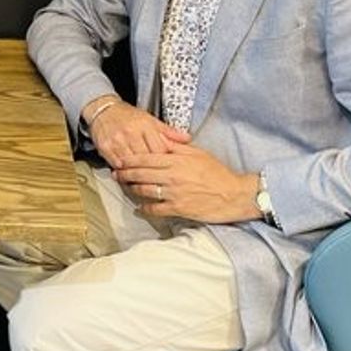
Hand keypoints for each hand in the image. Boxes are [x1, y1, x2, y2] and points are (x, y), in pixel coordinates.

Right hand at [88, 101, 189, 167]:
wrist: (104, 109)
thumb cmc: (128, 116)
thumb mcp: (150, 119)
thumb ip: (168, 131)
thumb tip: (187, 138)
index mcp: (146, 125)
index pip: (160, 149)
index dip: (165, 160)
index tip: (167, 167)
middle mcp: (131, 132)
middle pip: (146, 158)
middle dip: (152, 168)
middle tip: (158, 177)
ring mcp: (118, 140)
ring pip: (132, 163)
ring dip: (138, 173)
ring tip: (144, 180)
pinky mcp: (106, 147)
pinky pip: (117, 164)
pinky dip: (123, 171)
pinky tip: (128, 175)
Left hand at [113, 142, 258, 223]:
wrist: (234, 194)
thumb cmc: (218, 172)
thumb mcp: (198, 153)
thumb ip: (177, 147)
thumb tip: (160, 141)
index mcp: (176, 160)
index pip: (145, 158)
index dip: (130, 160)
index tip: (120, 160)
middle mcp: (172, 176)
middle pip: (141, 173)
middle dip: (125, 174)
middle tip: (116, 174)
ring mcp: (174, 193)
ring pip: (145, 190)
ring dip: (132, 189)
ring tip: (126, 187)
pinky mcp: (178, 208)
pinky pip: (155, 209)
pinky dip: (145, 209)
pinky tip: (139, 208)